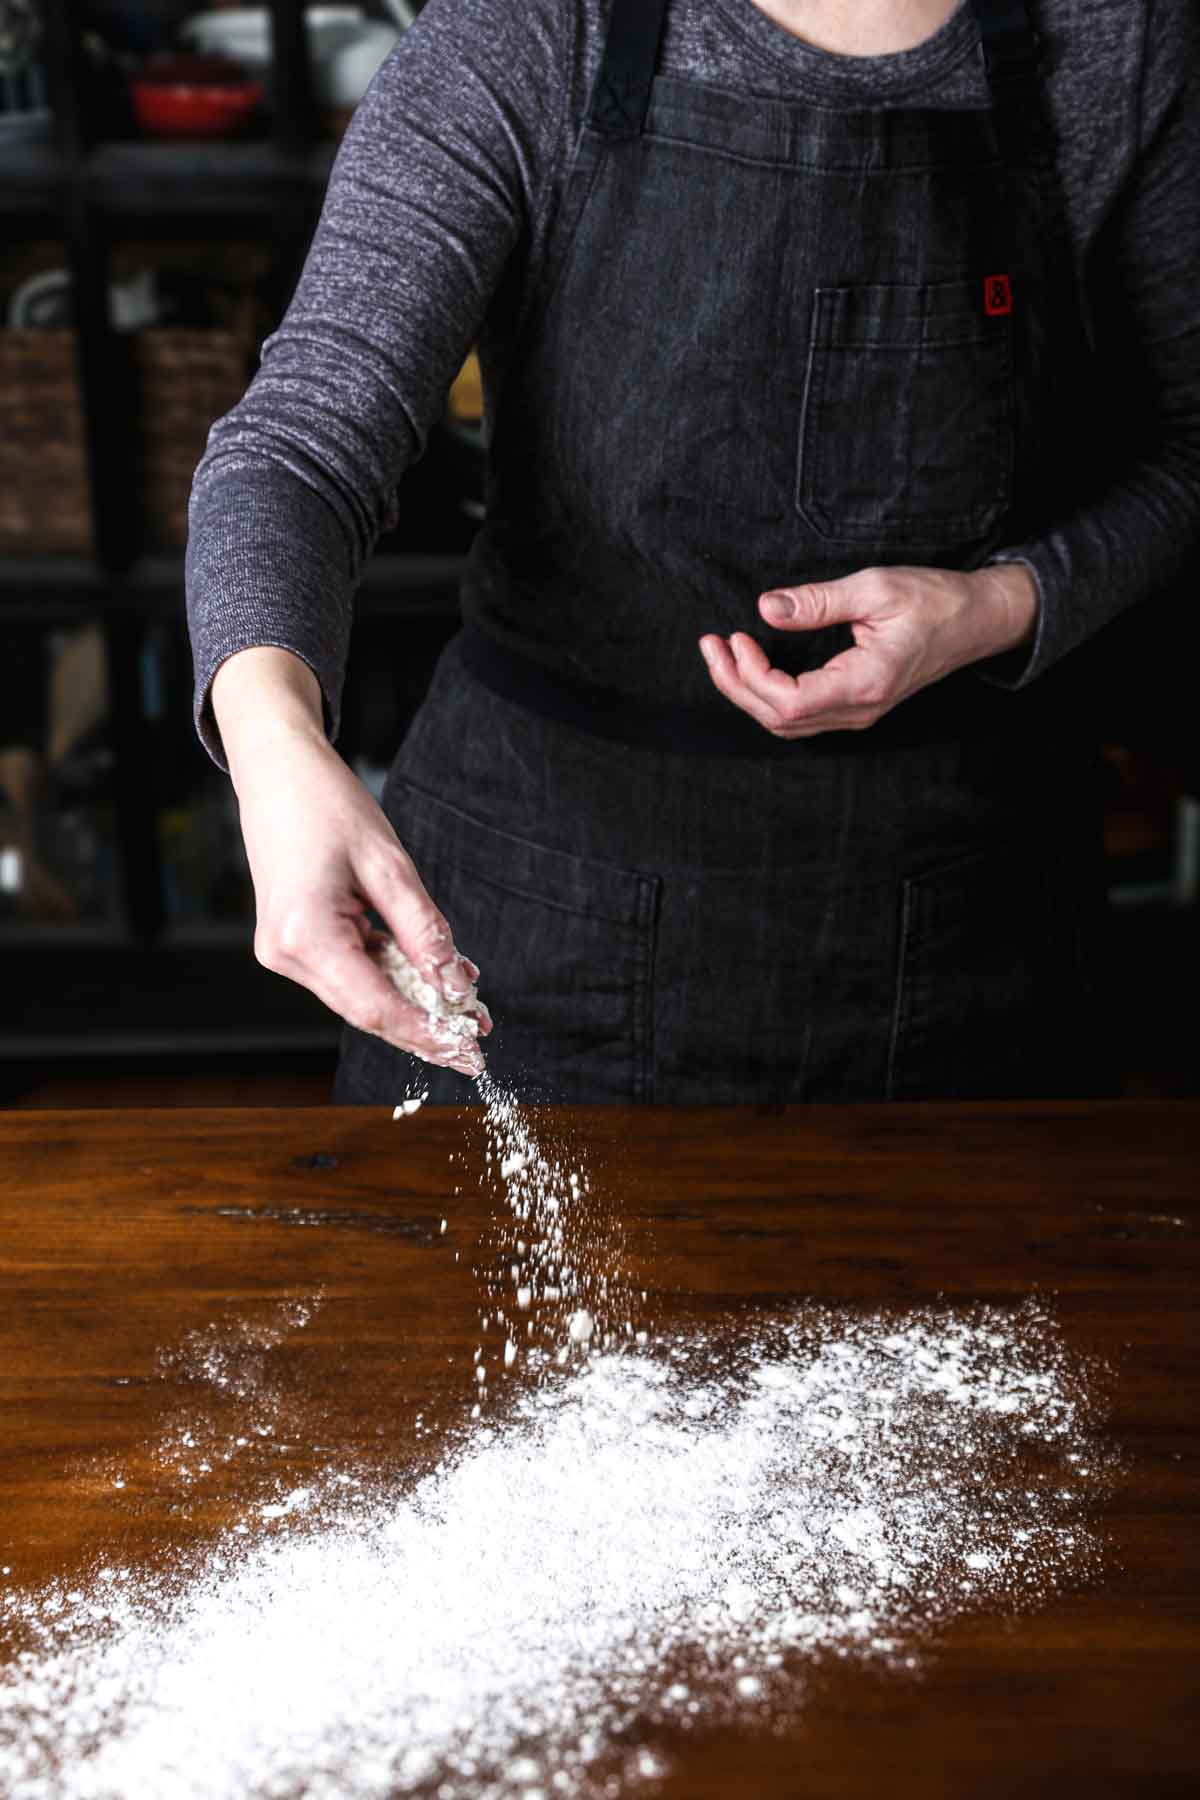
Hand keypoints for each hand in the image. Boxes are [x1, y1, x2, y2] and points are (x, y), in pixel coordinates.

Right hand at [214, 650, 490, 1076]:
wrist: (275, 770)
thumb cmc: (327, 805)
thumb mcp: (389, 865)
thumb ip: (423, 931)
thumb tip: (454, 986)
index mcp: (304, 935)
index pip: (374, 1006)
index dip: (424, 1033)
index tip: (468, 1050)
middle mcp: (285, 954)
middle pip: (366, 1011)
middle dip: (423, 1027)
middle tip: (475, 1041)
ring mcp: (284, 951)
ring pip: (359, 996)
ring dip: (411, 1003)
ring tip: (464, 1009)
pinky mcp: (292, 942)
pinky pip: (349, 972)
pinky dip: (390, 978)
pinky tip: (428, 978)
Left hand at [698, 563, 1037, 738]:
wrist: (976, 621)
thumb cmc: (934, 600)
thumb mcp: (875, 588)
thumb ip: (818, 601)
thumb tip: (766, 608)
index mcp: (865, 683)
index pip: (789, 702)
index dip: (750, 676)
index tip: (735, 637)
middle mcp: (859, 709)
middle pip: (778, 719)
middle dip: (735, 684)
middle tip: (711, 645)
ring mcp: (857, 712)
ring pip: (785, 723)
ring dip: (747, 692)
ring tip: (722, 654)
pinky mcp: (854, 705)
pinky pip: (800, 715)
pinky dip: (767, 695)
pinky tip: (751, 666)